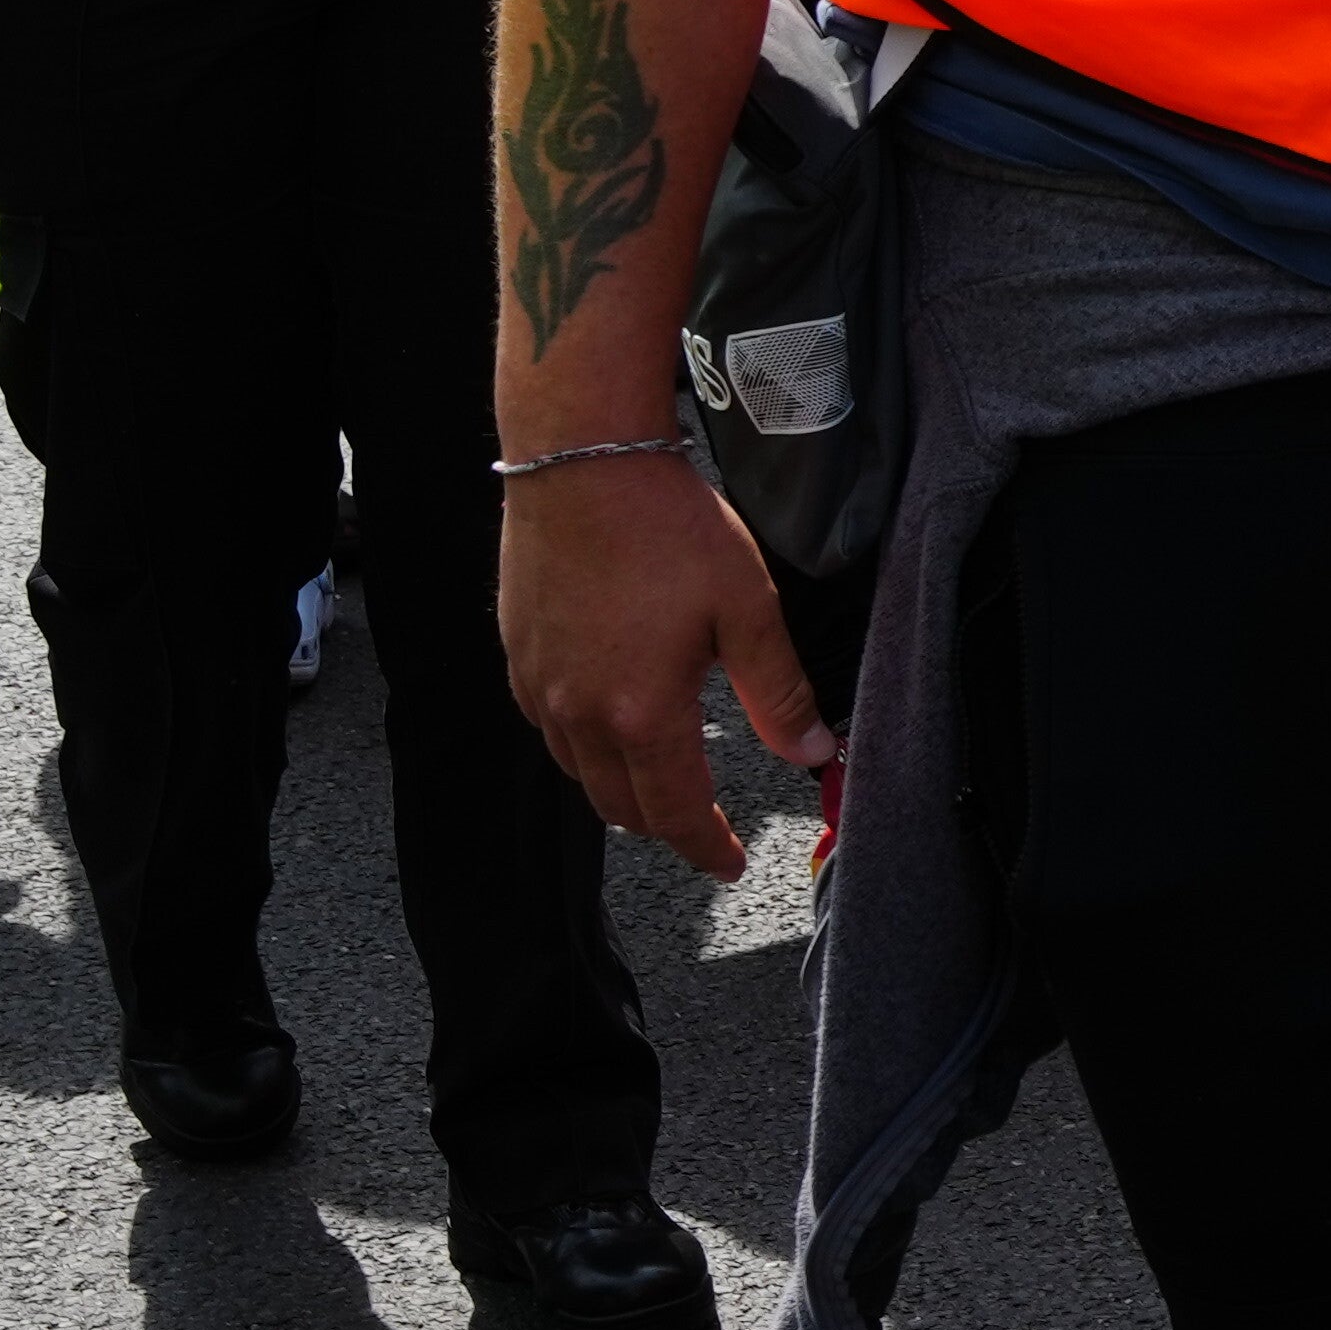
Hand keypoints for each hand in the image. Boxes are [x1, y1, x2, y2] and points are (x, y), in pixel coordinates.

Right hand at [506, 452, 816, 883]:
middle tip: (704, 827)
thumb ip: (780, 692)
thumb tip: (812, 753)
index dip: (707, 847)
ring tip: (662, 783)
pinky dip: (584, 747)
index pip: (676, 812)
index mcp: (641, 713)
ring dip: (622, 789)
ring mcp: (539, 686)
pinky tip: (611, 724)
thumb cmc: (668, 528)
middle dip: (666, 826)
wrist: (580, 463)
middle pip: (620, 806)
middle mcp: (579, 713)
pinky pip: (550, 729)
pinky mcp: (518, 656)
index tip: (730, 866)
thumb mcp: (748, 609)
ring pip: (580, 772)